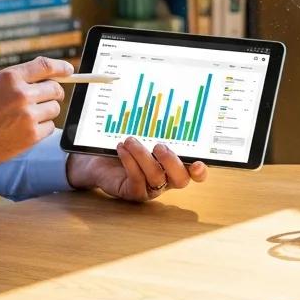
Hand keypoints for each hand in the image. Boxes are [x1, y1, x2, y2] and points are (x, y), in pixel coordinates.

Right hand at [0, 56, 70, 175]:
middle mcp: (22, 94)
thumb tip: (49, 75)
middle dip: (53, 93)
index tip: (69, 70)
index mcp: (11, 77)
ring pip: (54, 108)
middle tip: (46, 98)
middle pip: (55, 89)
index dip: (61, 67)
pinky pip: (50, 127)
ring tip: (28, 116)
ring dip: (46, 111)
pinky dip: (42, 127)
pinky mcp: (31, 135)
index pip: (46, 66)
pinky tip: (26, 128)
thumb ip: (19, 78)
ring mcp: (27, 115)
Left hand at [66, 137, 207, 201]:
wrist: (98, 161)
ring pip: (156, 177)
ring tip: (130, 140)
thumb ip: (156, 129)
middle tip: (158, 146)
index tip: (198, 164)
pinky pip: (136, 179)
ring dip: (143, 155)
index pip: (195, 173)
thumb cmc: (126, 145)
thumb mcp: (143, 135)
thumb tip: (161, 106)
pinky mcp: (133, 193)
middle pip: (180, 179)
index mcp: (174, 165)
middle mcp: (166, 179)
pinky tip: (122, 148)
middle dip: (171, 162)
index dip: (200, 171)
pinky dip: (129, 161)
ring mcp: (150, 188)